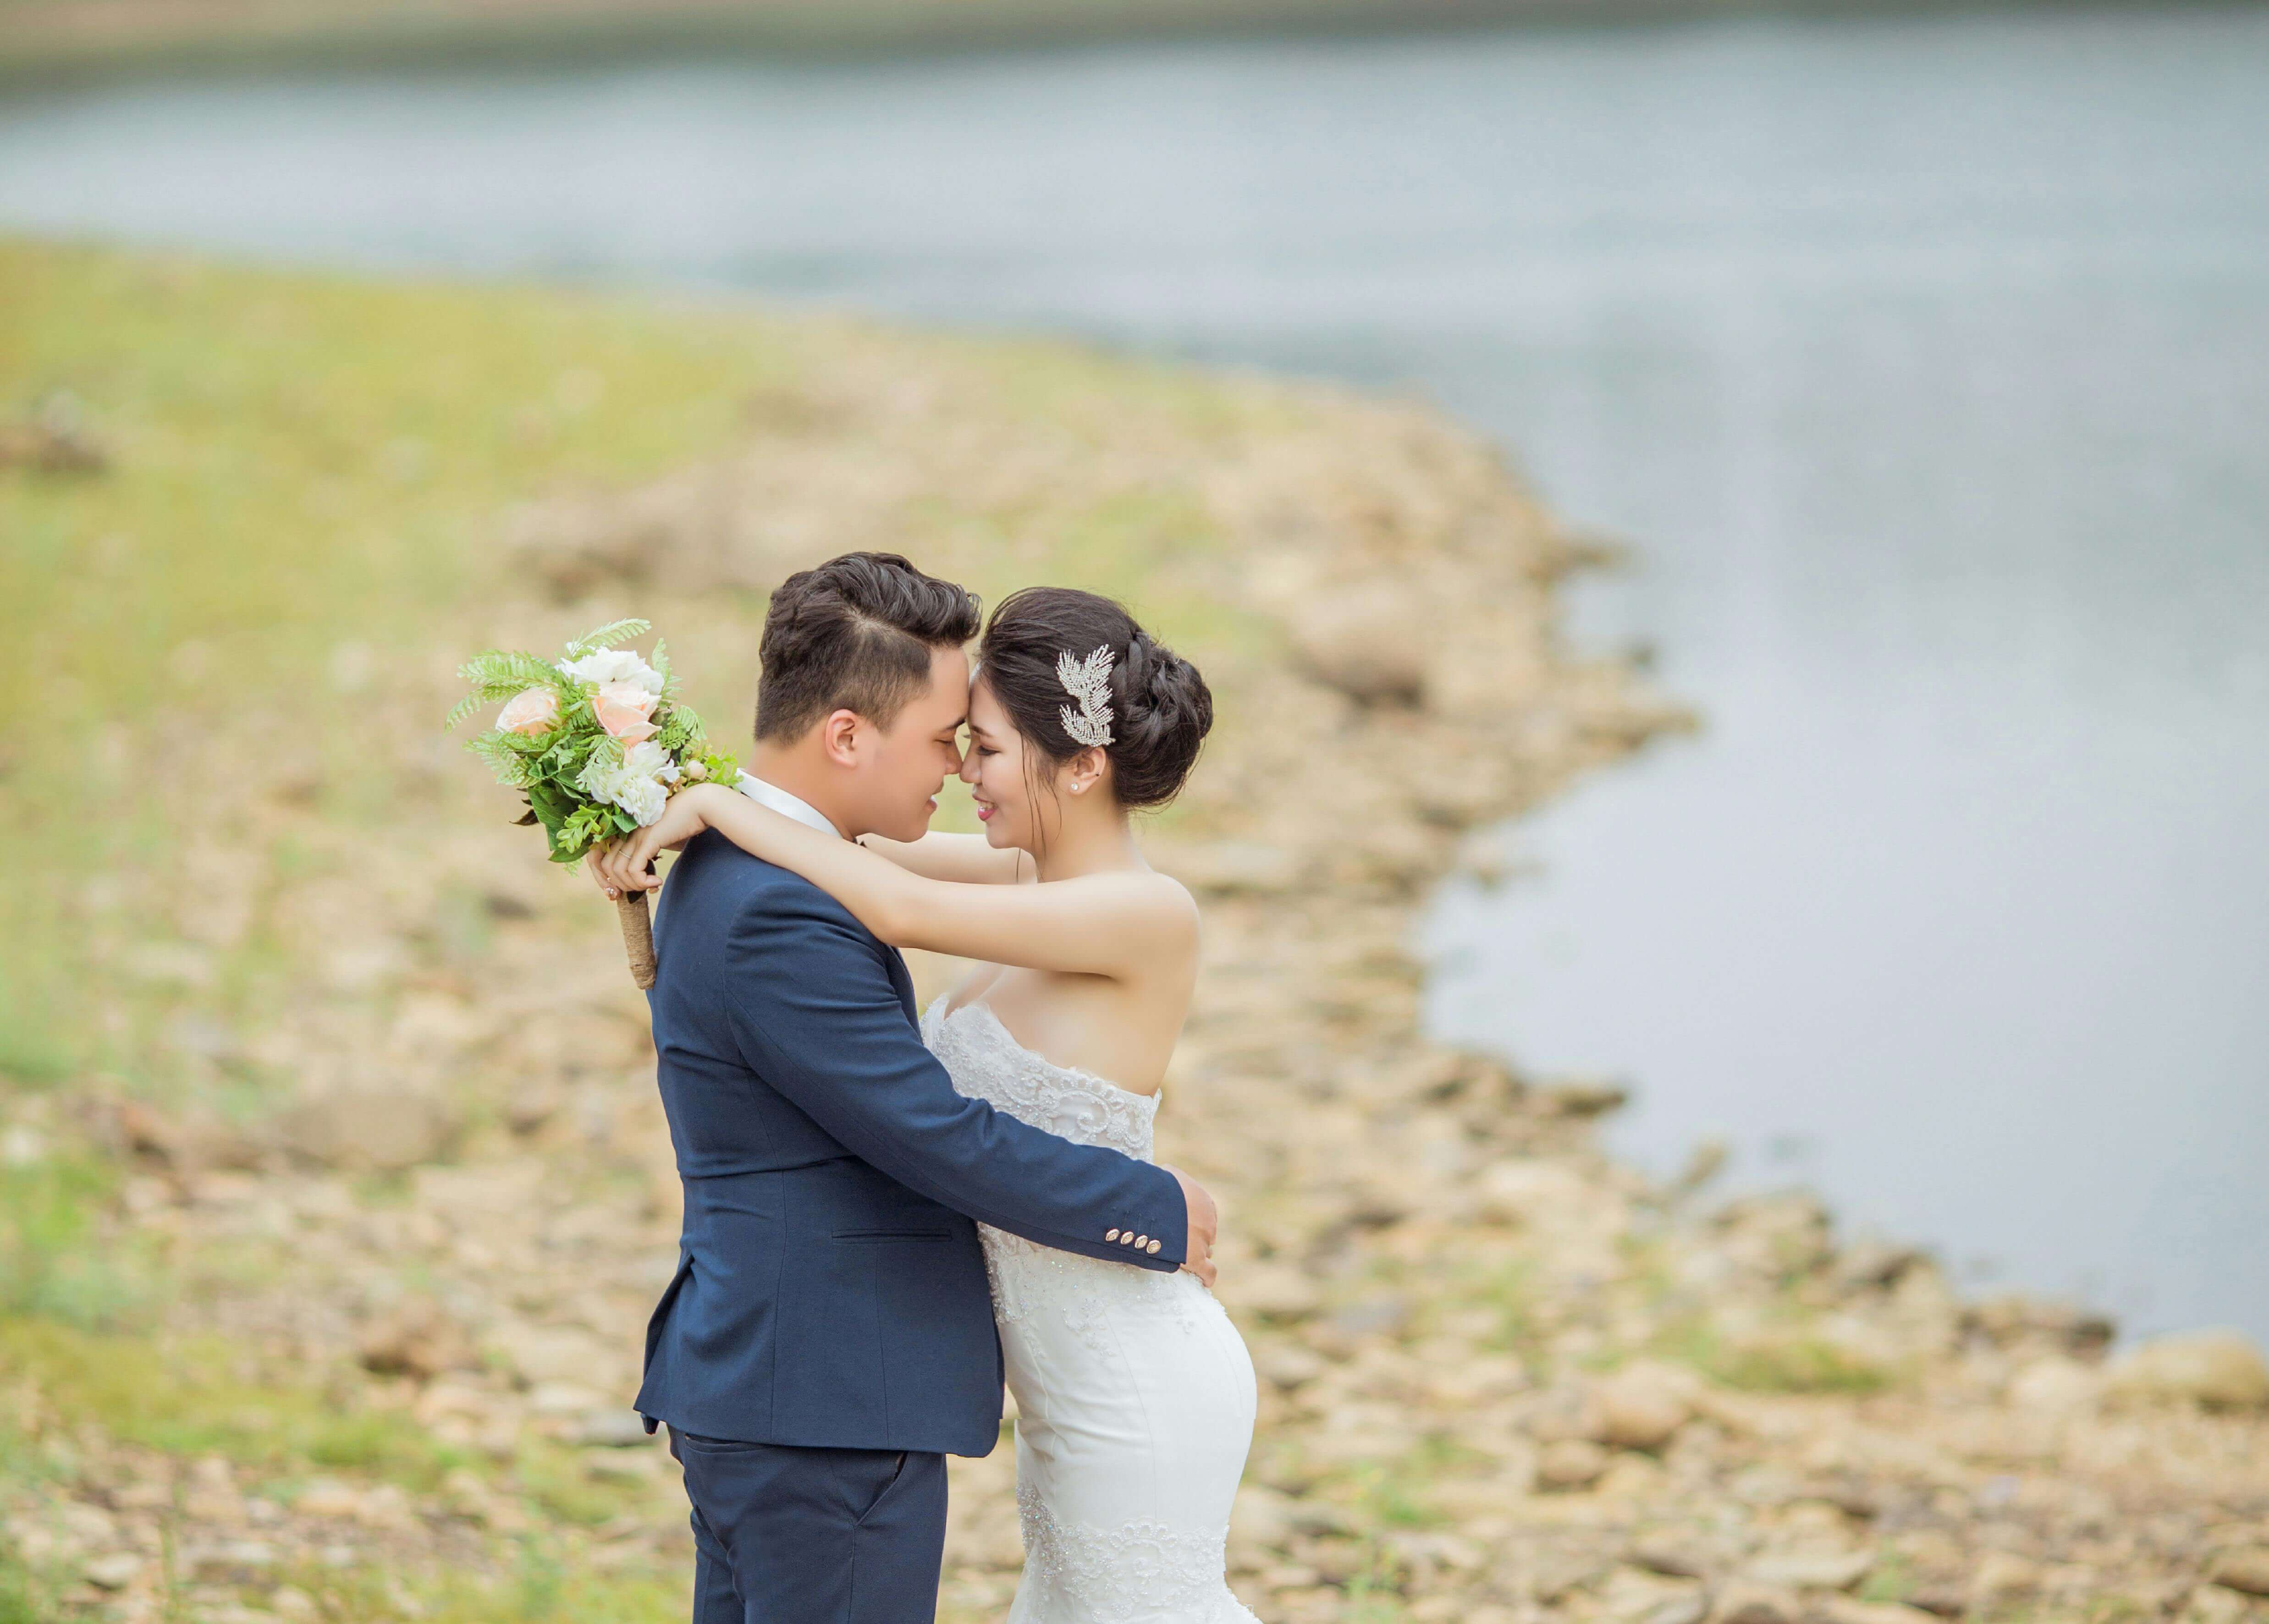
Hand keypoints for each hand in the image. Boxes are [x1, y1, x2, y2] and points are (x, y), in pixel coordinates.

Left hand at [587, 784, 720, 900]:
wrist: (700, 806)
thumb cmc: (683, 824)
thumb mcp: (660, 843)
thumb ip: (648, 858)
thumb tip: (649, 884)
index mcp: (625, 830)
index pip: (597, 856)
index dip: (602, 878)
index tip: (616, 893)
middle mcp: (626, 831)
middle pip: (604, 866)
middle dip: (616, 885)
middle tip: (634, 894)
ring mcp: (635, 834)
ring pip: (618, 870)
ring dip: (633, 886)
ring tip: (650, 886)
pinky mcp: (648, 839)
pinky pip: (635, 869)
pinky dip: (643, 882)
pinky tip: (657, 883)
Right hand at [1162, 1163, 1217, 1288]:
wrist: (1155, 1203)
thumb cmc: (1157, 1185)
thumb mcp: (1168, 1176)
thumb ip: (1171, 1180)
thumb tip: (1164, 1173)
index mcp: (1204, 1202)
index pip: (1205, 1215)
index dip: (1195, 1222)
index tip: (1185, 1225)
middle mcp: (1209, 1221)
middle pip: (1207, 1235)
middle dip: (1197, 1238)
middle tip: (1181, 1241)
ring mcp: (1204, 1241)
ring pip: (1206, 1251)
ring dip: (1198, 1254)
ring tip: (1185, 1259)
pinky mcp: (1196, 1259)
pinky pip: (1208, 1272)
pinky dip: (1207, 1277)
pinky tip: (1205, 1281)